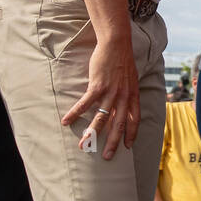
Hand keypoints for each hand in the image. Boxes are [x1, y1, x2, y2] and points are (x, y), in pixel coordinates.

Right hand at [62, 36, 139, 159]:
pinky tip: (66, 121)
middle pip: (118, 124)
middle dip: (112, 142)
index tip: (128, 146)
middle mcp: (124, 97)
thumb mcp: (131, 79)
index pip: (135, 119)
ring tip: (84, 145)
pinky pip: (85, 104)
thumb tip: (124, 104)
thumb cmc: (123, 60)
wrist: (117, 44)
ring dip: (91, 133)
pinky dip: (75, 113)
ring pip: (101, 118)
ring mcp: (111, 92)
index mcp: (133, 95)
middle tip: (106, 156)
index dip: (131, 133)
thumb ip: (128, 93)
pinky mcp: (98, 85)